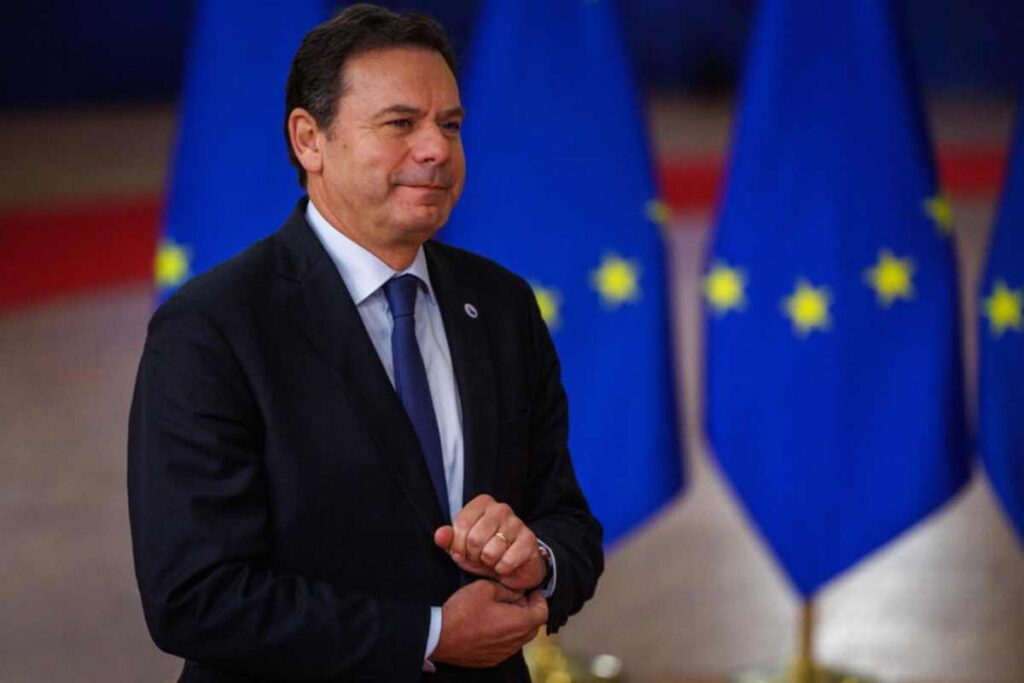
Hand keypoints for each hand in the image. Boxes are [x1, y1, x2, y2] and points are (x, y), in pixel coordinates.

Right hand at [431, 580, 547, 667]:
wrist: (438, 636)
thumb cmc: (462, 610)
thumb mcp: (486, 588)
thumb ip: (507, 589)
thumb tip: (518, 593)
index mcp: (518, 623)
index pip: (543, 613)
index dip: (539, 599)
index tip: (531, 591)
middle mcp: (514, 642)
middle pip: (533, 626)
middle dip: (529, 611)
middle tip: (516, 598)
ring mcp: (502, 653)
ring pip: (520, 638)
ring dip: (517, 624)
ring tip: (501, 610)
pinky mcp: (490, 659)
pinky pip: (506, 646)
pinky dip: (505, 635)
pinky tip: (490, 624)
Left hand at [434, 494, 546, 590]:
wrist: (515, 565)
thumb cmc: (485, 551)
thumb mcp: (462, 547)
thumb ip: (448, 539)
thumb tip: (440, 535)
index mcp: (482, 504)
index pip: (460, 524)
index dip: (458, 545)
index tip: (464, 550)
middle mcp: (500, 508)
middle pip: (474, 539)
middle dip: (474, 556)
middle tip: (480, 557)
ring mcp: (517, 523)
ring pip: (490, 552)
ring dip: (489, 563)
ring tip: (493, 560)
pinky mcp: (529, 540)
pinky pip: (506, 561)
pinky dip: (502, 569)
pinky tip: (505, 564)